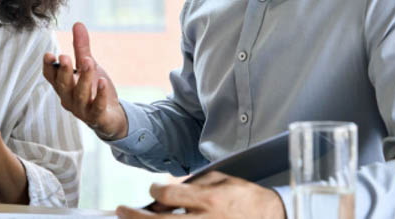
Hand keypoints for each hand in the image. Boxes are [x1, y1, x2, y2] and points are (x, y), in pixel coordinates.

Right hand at [42, 22, 127, 139]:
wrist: (111, 116)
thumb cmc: (94, 89)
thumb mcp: (88, 65)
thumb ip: (82, 48)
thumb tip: (77, 23)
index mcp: (63, 86)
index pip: (51, 77)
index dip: (49, 67)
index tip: (49, 54)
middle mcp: (69, 98)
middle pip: (63, 86)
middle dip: (64, 71)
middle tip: (65, 57)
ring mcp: (82, 110)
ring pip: (80, 95)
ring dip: (84, 78)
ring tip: (89, 62)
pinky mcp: (96, 117)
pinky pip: (97, 107)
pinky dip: (100, 96)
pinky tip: (103, 82)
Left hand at [115, 172, 285, 218]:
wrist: (274, 217)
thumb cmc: (245, 197)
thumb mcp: (222, 180)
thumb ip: (193, 184)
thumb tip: (164, 194)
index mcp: (209, 200)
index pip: (168, 194)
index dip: (155, 190)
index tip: (154, 190)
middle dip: (135, 217)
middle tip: (120, 210)